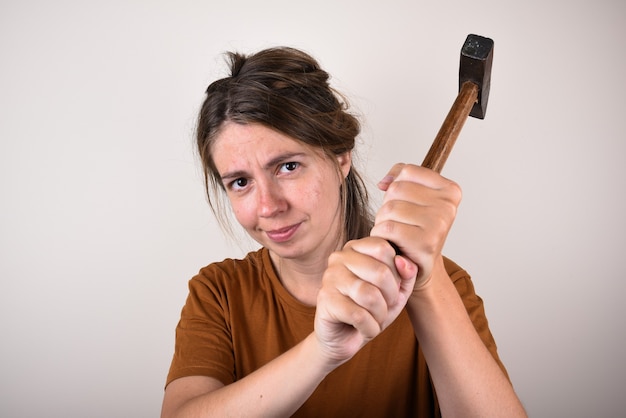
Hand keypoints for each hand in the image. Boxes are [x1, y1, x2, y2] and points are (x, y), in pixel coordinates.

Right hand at [314, 237, 416, 368]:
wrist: (343, 338)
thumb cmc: (370, 310)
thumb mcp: (396, 292)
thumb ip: (407, 273)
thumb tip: (403, 261)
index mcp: (355, 248)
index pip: (384, 248)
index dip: (397, 274)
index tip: (391, 289)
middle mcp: (339, 257)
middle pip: (380, 272)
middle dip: (391, 298)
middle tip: (384, 309)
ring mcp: (330, 277)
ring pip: (370, 295)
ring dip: (380, 315)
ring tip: (375, 320)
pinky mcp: (325, 300)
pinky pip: (359, 315)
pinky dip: (370, 328)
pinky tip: (364, 329)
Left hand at [371, 163, 461, 288]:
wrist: (418, 265)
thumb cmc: (412, 228)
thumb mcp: (412, 196)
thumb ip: (400, 176)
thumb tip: (384, 183)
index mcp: (450, 190)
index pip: (408, 171)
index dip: (396, 186)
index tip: (404, 202)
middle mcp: (448, 206)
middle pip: (397, 189)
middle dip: (387, 206)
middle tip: (398, 222)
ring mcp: (439, 224)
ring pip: (389, 208)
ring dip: (382, 222)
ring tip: (395, 233)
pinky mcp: (425, 243)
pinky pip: (388, 228)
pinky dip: (381, 235)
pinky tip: (391, 242)